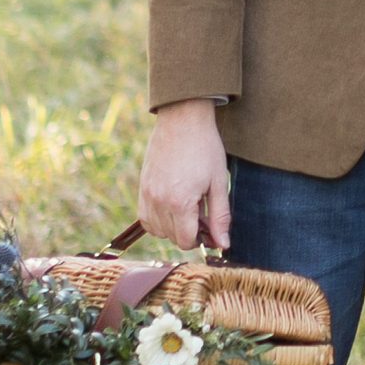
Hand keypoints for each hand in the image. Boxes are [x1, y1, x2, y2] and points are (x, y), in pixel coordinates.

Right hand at [138, 98, 230, 250]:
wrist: (183, 119)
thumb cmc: (205, 148)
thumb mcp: (218, 183)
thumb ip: (220, 217)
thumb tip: (223, 245)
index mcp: (180, 203)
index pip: (186, 241)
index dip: (201, 238)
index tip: (210, 226)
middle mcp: (159, 201)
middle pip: (171, 237)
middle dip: (189, 232)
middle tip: (202, 212)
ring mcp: (147, 194)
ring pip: (157, 230)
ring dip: (172, 227)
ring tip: (187, 207)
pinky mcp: (142, 187)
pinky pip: (145, 218)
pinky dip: (157, 219)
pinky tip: (172, 205)